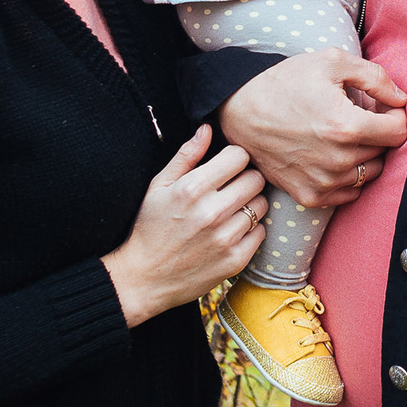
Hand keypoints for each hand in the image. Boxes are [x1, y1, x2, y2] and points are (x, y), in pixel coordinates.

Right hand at [101, 129, 266, 327]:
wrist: (144, 278)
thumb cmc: (150, 228)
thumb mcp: (158, 187)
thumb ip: (186, 156)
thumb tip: (207, 128)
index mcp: (192, 189)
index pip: (239, 156)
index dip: (235, 159)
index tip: (227, 167)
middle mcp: (211, 212)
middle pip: (256, 179)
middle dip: (246, 179)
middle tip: (232, 188)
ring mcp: (225, 238)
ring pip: (262, 205)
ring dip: (250, 204)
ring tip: (231, 210)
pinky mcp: (235, 260)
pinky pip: (261, 232)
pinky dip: (251, 229)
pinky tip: (232, 231)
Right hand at [218, 49, 406, 207]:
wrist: (240, 110)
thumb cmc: (286, 82)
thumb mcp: (332, 61)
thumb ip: (376, 78)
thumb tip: (400, 99)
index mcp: (346, 127)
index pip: (398, 133)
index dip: (394, 115)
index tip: (380, 107)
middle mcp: (337, 160)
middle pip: (384, 152)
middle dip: (377, 132)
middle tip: (356, 115)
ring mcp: (323, 182)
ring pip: (369, 173)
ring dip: (364, 154)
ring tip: (342, 134)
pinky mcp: (309, 196)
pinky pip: (350, 193)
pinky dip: (348, 176)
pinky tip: (331, 154)